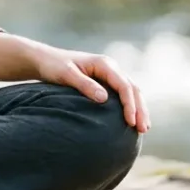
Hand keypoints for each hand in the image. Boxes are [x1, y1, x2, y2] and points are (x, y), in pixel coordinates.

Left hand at [32, 45, 148, 133]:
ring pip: (132, 91)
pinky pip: (123, 94)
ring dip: (139, 109)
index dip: (130, 104)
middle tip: (143, 129)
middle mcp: (111, 67)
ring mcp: (110, 74)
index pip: (124, 85)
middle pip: (133, 88)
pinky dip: (131, 106)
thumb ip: (85, 85)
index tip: (131, 122)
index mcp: (104, 64)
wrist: (45, 60)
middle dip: (140, 109)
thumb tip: (104, 99)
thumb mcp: (66, 75)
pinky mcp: (106, 81)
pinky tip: (132, 120)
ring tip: (143, 128)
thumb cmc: (54, 67)